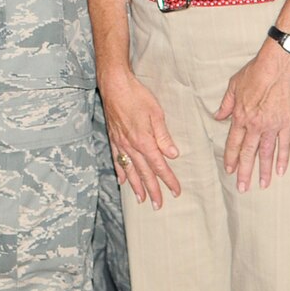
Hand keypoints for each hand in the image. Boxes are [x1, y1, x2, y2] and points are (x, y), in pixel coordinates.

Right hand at [100, 69, 182, 206]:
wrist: (114, 84)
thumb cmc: (137, 95)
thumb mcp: (156, 113)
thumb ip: (163, 136)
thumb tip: (173, 154)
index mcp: (144, 140)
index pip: (159, 165)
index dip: (168, 179)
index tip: (176, 191)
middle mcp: (131, 146)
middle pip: (144, 172)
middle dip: (153, 190)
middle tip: (159, 205)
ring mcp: (120, 143)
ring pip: (130, 170)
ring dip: (136, 186)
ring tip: (141, 199)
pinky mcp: (113, 137)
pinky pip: (117, 159)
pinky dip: (120, 171)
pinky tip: (123, 181)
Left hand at [214, 43, 289, 190]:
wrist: (275, 67)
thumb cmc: (255, 72)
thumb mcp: (234, 85)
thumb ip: (226, 103)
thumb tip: (218, 116)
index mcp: (241, 116)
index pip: (234, 142)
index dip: (231, 157)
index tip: (230, 170)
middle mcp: (254, 125)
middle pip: (248, 153)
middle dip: (244, 172)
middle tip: (243, 188)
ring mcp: (271, 126)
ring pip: (266, 153)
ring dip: (264, 170)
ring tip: (263, 185)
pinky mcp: (286, 123)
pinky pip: (284, 145)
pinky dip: (283, 158)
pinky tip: (281, 171)